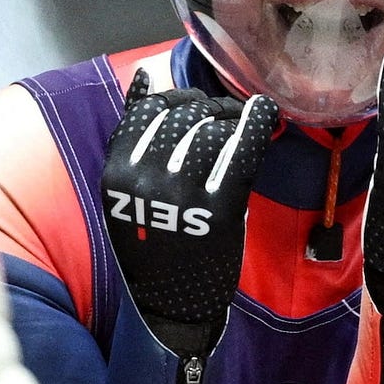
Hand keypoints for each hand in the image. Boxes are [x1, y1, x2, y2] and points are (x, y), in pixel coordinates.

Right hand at [100, 70, 279, 354]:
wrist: (170, 306)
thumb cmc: (152, 243)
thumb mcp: (126, 192)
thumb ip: (132, 138)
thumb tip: (144, 77)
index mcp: (116, 174)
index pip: (148, 110)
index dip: (178, 100)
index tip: (196, 107)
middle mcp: (144, 181)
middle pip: (184, 116)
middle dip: (209, 107)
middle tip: (226, 115)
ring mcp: (181, 195)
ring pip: (212, 130)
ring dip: (232, 118)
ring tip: (241, 123)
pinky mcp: (217, 210)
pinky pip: (241, 152)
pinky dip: (257, 125)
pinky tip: (266, 113)